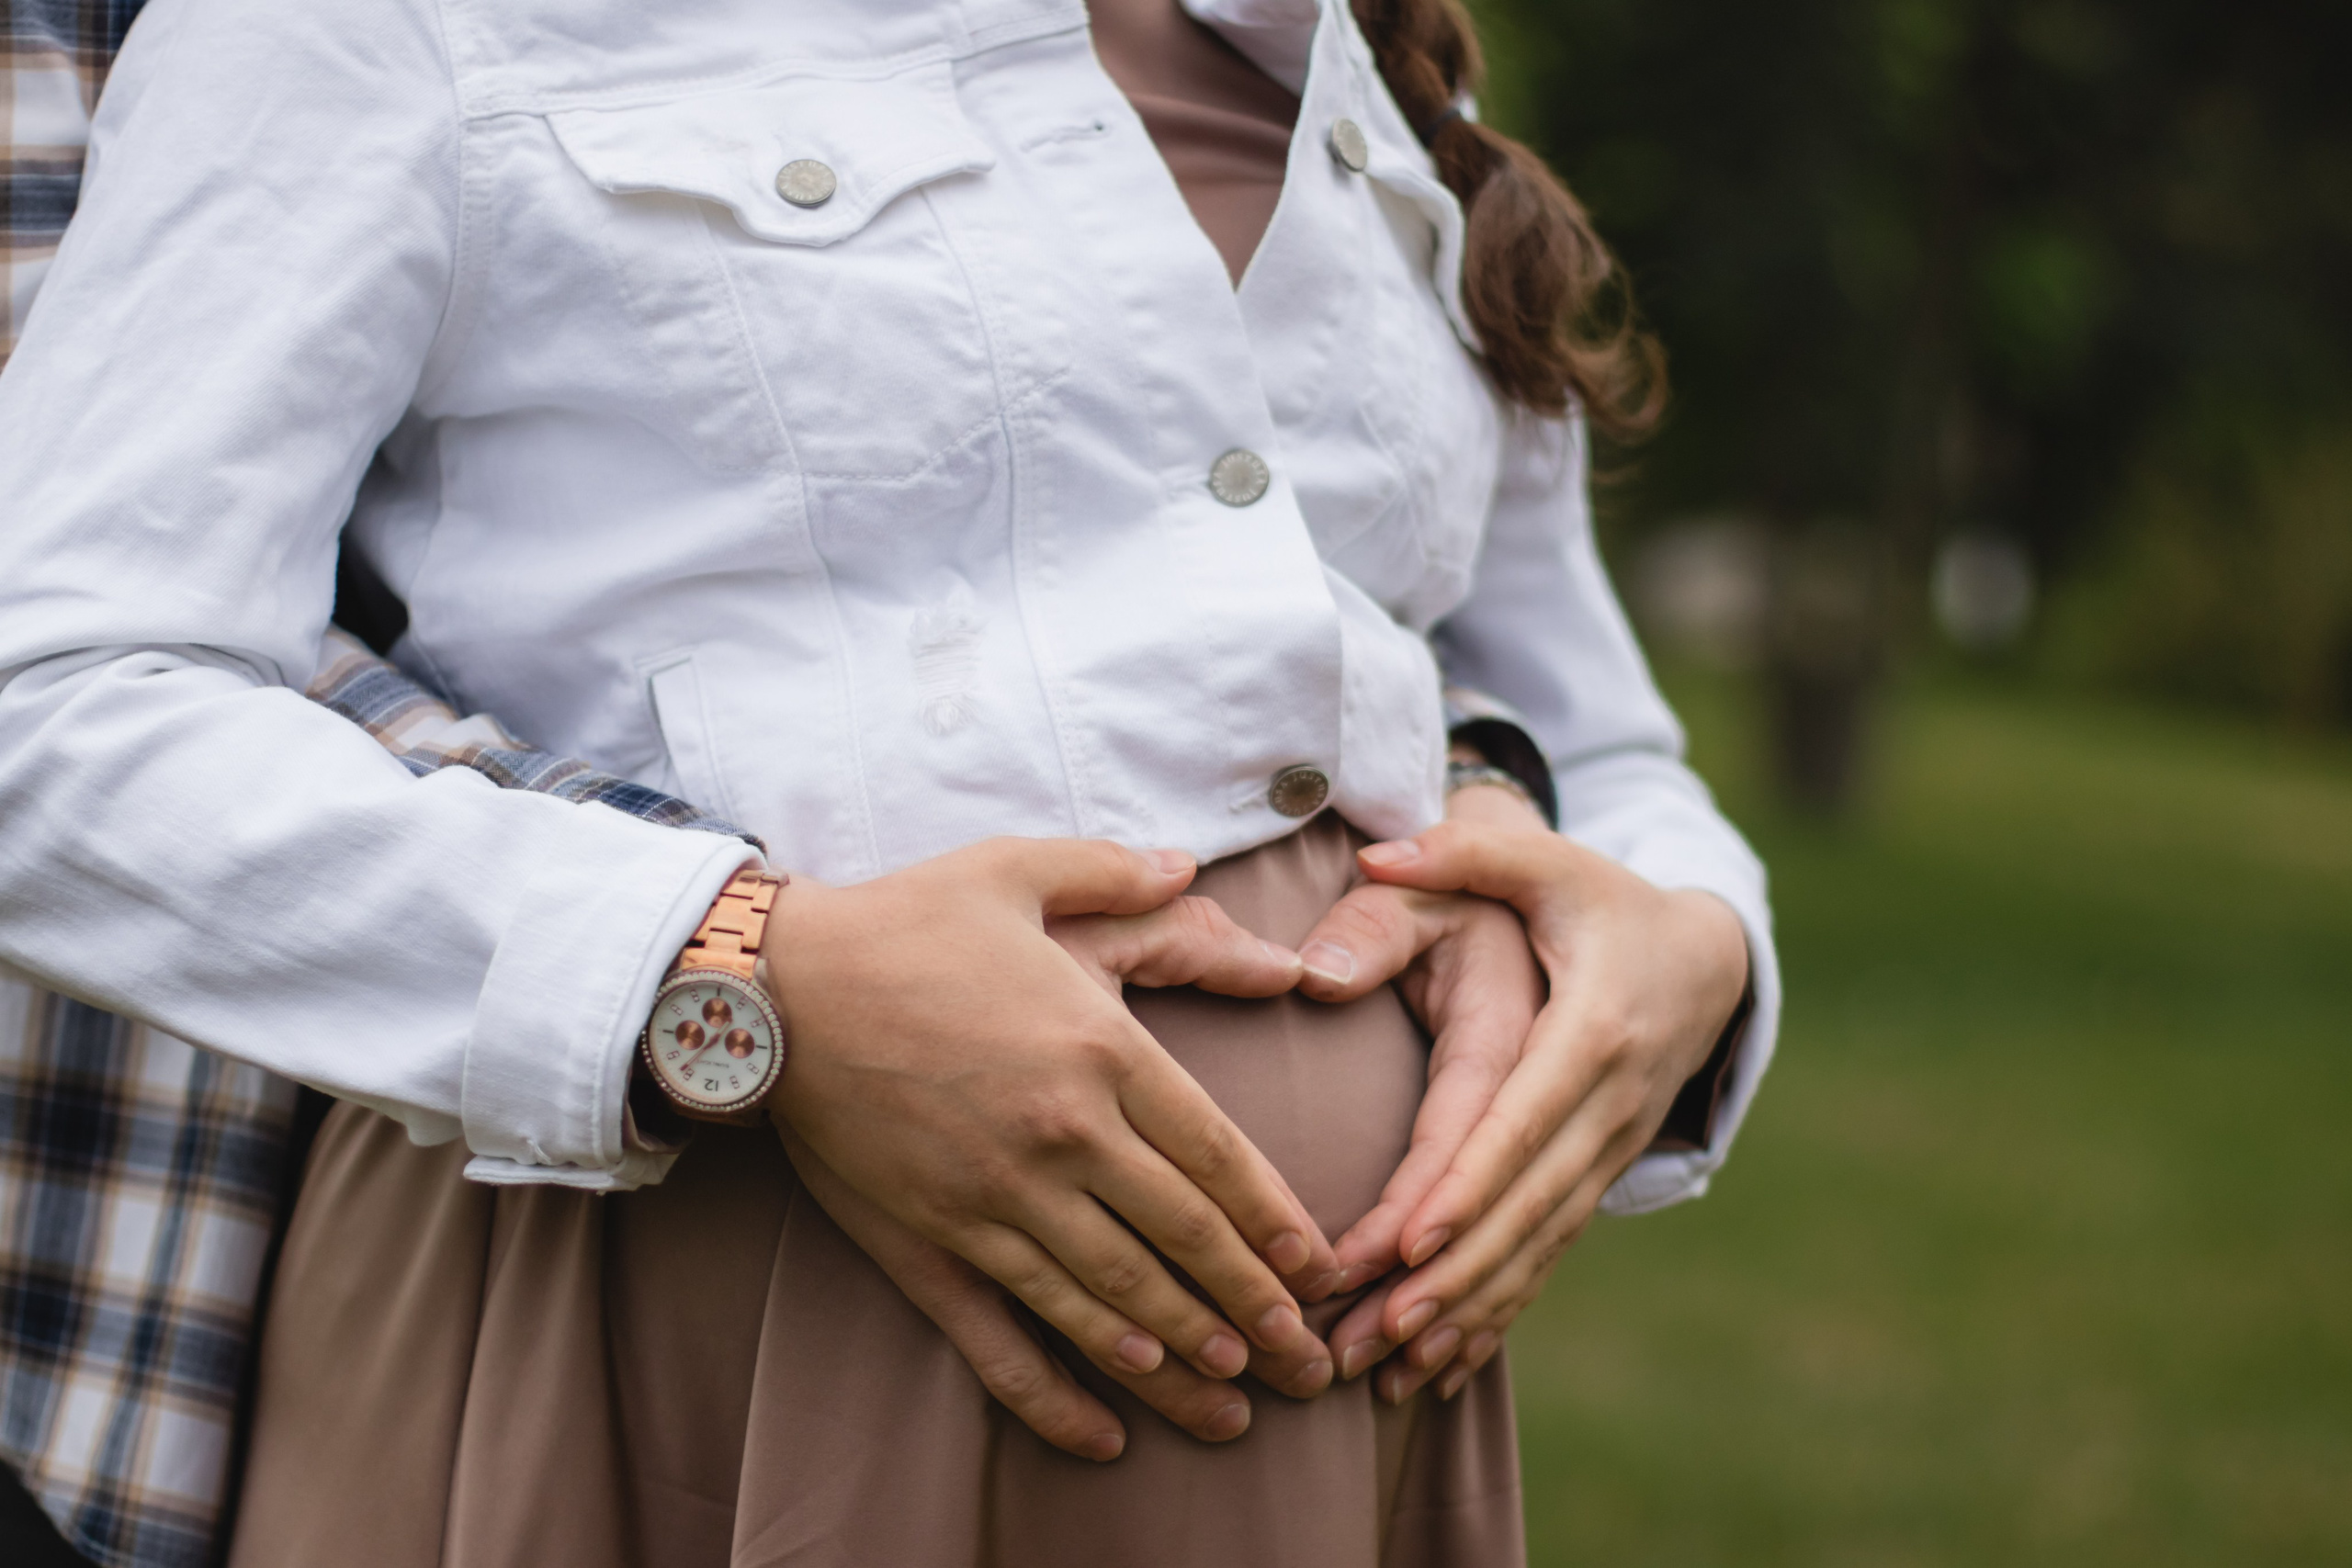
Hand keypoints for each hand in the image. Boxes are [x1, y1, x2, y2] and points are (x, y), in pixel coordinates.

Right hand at [763, 837, 1341, 1406]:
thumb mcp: (1018, 869)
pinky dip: (1059, 1394)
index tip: (1319, 1272)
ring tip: (1238, 1407)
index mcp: (1099, 1049)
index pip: (1219, 1157)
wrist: (769, 986)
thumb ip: (1115, 872)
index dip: (1277, 1225)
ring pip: (1113, 1302)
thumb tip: (1189, 863)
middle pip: (1184, 1241)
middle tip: (1307, 1363)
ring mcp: (995, 1200)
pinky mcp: (929, 1244)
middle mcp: (1062, 1137)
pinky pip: (1005, 1338)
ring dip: (1184, 1360)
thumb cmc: (901, 922)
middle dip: (1256, 1310)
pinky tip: (1108, 1434)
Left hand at [1309, 816, 1748, 1401]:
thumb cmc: (1597, 899)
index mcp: (1591, 1028)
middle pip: (1526, 1204)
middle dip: (1450, 1276)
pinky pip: (1548, 1254)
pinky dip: (1498, 1312)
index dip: (1470, 1183)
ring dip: (1466, 1312)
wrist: (1702, 956)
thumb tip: (1376, 855)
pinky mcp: (1598, 1177)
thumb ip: (1462, 850)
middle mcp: (1610, 1104)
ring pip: (1537, 1245)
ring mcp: (1612, 1150)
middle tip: (1371, 1332)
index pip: (1523, 1119)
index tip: (1408, 1242)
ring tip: (1387, 1372)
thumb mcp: (1541, 857)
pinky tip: (1441, 1369)